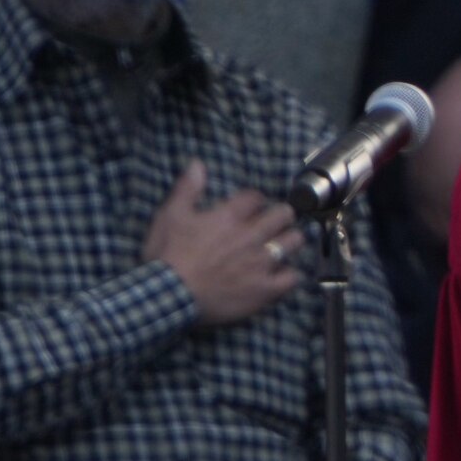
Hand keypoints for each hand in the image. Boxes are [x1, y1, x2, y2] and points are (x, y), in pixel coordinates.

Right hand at [142, 162, 302, 326]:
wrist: (168, 296)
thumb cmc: (167, 257)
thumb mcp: (170, 216)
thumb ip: (187, 189)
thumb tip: (197, 164)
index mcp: (229, 217)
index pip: (256, 197)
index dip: (256, 201)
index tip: (252, 207)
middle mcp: (251, 236)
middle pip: (283, 215)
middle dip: (281, 216)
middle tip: (275, 222)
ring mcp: (261, 262)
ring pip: (294, 242)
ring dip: (290, 240)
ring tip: (283, 244)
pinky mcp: (265, 288)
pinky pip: (293, 277)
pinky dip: (290, 275)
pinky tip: (283, 274)